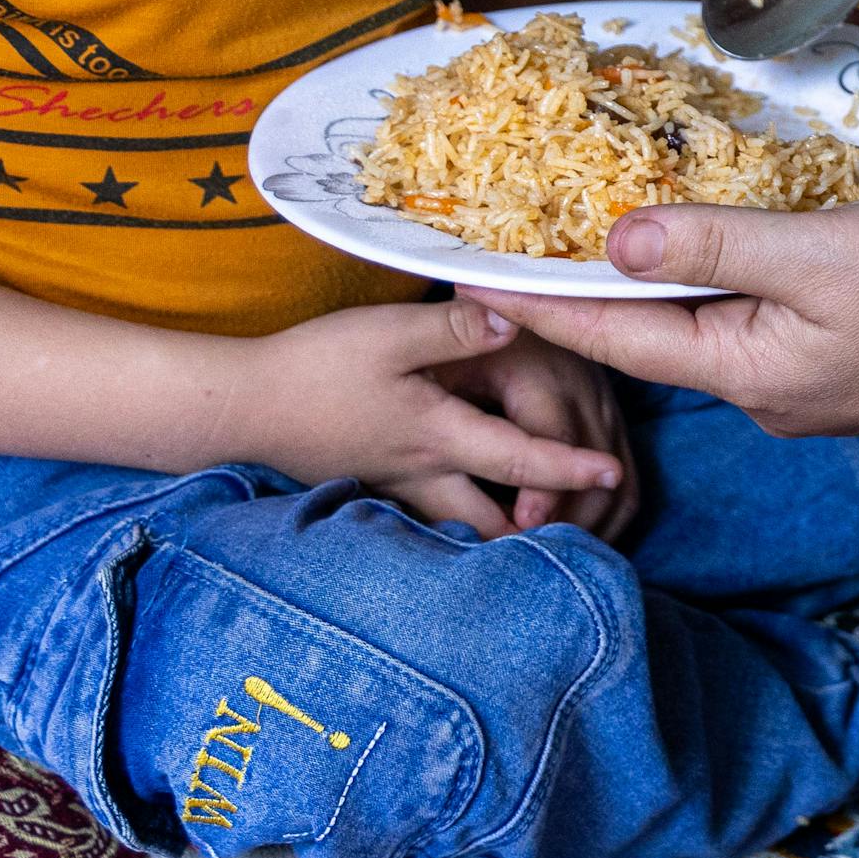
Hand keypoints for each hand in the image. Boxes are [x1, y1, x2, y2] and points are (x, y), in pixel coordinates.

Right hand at [241, 297, 626, 537]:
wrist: (242, 406)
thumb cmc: (315, 366)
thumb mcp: (386, 335)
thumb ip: (455, 329)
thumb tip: (517, 317)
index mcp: (438, 436)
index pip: (520, 460)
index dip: (571, 466)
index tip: (615, 474)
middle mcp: (425, 475)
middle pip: (497, 526)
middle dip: (542, 537)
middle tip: (588, 538)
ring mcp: (398, 490)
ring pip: (463, 532)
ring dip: (503, 540)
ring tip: (545, 539)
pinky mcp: (376, 489)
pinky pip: (432, 522)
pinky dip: (464, 529)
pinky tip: (481, 521)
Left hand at [468, 197, 858, 438]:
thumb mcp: (816, 253)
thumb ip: (713, 244)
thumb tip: (613, 239)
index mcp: (742, 372)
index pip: (611, 337)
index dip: (537, 303)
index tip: (461, 281)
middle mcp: (758, 393)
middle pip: (648, 339)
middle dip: (582, 294)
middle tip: (511, 250)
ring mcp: (798, 385)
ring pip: (700, 328)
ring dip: (648, 286)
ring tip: (589, 240)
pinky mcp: (833, 365)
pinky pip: (747, 323)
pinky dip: (710, 284)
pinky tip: (705, 250)